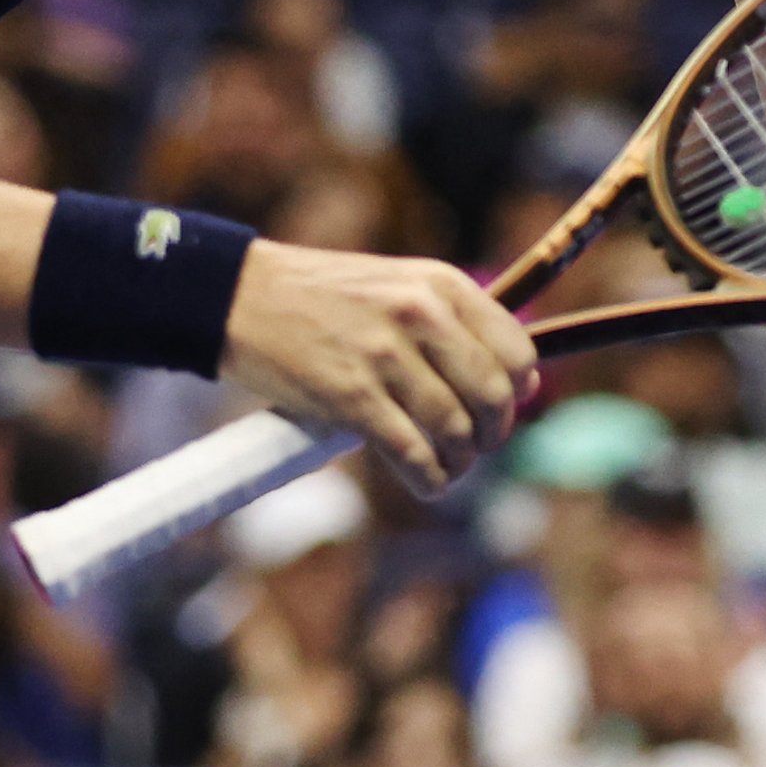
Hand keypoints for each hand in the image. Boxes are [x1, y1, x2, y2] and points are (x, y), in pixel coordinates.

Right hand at [220, 241, 535, 495]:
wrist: (243, 296)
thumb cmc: (324, 298)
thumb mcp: (399, 285)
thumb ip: (455, 324)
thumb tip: (522, 384)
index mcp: (440, 284)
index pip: (517, 351)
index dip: (518, 392)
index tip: (500, 409)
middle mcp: (421, 315)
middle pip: (494, 396)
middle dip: (493, 434)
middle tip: (475, 446)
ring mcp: (386, 356)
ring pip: (456, 430)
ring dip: (461, 462)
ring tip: (447, 467)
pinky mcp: (352, 397)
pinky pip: (413, 454)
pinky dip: (430, 480)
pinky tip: (427, 483)